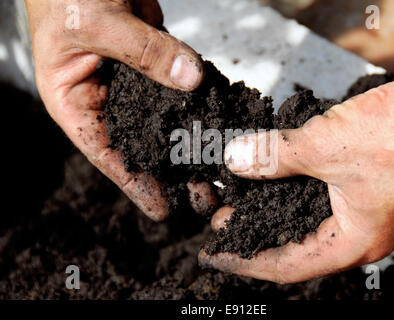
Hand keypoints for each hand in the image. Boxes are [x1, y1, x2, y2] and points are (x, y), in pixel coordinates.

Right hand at [25, 0, 204, 220]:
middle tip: (205, 196)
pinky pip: (181, 87)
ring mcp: (134, 82)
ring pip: (166, 120)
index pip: (107, 154)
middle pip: (142, 145)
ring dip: (191, 143)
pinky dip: (200, 104)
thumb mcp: (96, 23)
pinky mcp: (156, 62)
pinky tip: (220, 123)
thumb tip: (192, 80)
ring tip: (218, 169)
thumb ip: (143, 51)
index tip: (164, 211)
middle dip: (173, 172)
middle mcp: (105, 98)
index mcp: (76, 101)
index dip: (135, 184)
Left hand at [199, 16, 393, 283]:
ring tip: (243, 199)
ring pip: (309, 219)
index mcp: (355, 242)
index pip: (286, 265)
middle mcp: (363, 234)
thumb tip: (237, 159)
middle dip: (257, 232)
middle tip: (224, 221)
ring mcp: (369, 210)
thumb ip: (275, 156)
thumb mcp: (325, 146)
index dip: (246, 260)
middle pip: (296, 244)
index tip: (216, 253)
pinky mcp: (371, 186)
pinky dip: (295, 189)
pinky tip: (277, 176)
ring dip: (274, 208)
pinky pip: (323, 197)